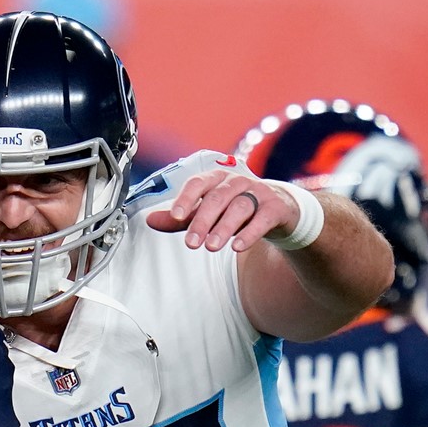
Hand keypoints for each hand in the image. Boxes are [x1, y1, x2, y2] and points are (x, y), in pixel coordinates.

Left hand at [145, 169, 299, 252]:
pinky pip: (262, 219)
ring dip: (224, 228)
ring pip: (239, 207)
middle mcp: (236, 182)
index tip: (175, 216)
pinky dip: (250, 233)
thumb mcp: (207, 212)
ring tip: (211, 247)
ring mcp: (257, 192)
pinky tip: (237, 247)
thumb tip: (150, 220)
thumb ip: (181, 218)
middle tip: (191, 243)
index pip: (197, 183)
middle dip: (202, 221)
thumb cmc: (235, 207)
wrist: (277, 208)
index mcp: (216, 179)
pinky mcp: (274, 208)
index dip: (186, 198)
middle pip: (217, 198)